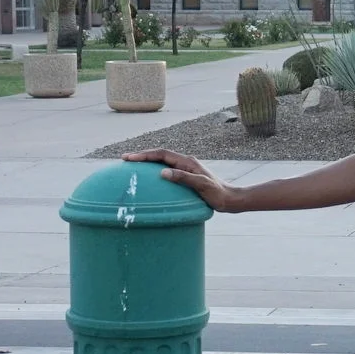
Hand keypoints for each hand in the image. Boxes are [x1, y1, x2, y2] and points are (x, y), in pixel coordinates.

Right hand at [124, 149, 245, 212]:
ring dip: (147, 162)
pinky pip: (167, 170)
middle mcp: (186, 162)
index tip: (130, 158)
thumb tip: (162, 172)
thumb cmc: (217, 194)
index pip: (161, 154)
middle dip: (142, 156)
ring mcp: (186, 169)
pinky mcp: (187, 176)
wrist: (230, 199)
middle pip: (159, 155)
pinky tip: (149, 179)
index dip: (144, 155)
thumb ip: (183, 177)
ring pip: (162, 162)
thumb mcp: (201, 185)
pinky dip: (155, 171)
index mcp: (187, 162)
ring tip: (132, 166)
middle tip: (125, 159)